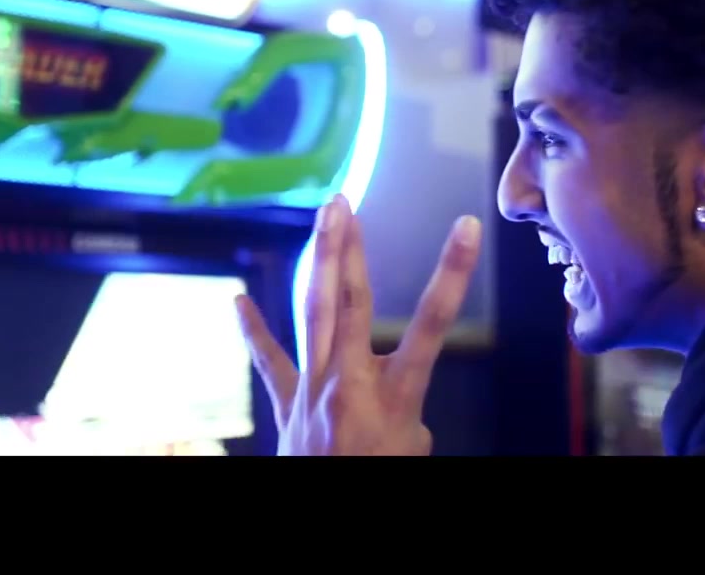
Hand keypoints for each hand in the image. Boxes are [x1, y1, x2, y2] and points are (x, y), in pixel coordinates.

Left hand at [234, 194, 481, 455]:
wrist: (331, 503)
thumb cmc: (380, 475)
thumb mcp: (414, 449)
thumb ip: (407, 414)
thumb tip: (395, 400)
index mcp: (392, 394)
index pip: (434, 323)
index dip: (452, 272)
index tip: (466, 227)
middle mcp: (348, 381)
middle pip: (350, 302)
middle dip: (348, 248)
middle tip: (346, 202)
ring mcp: (312, 389)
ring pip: (312, 313)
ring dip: (318, 261)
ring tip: (321, 219)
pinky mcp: (289, 404)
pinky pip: (270, 362)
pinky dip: (253, 332)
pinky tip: (238, 301)